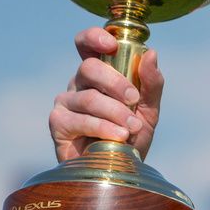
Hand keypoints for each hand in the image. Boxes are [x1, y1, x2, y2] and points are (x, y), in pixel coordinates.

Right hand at [49, 27, 163, 160]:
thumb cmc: (131, 137)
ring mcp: (65, 103)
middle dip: (115, 83)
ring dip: (115, 113)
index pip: (85, 44)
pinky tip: (117, 138)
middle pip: (88, 68)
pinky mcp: (58, 124)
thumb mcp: (148, 110)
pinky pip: (80, 120)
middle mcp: (77, 84)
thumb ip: (151, 84)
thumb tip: (151, 54)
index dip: (94, 37)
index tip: (111, 45)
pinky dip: (102, 128)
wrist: (120, 172)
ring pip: (88, 97)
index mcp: (97, 74)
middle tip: (134, 101)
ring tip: (131, 129)